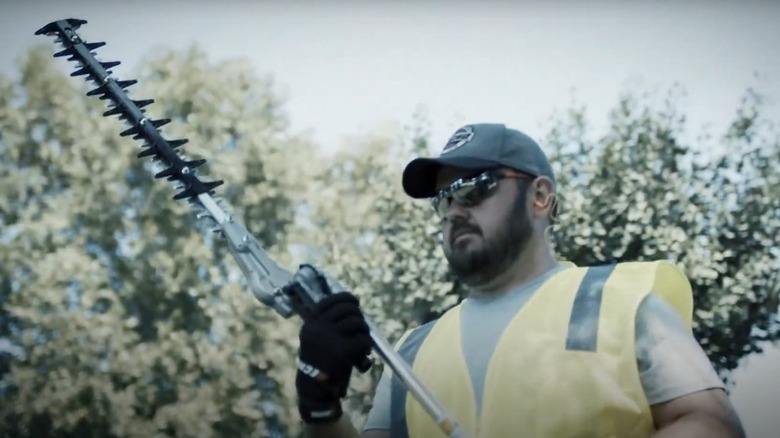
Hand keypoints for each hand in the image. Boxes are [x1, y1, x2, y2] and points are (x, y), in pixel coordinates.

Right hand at [296, 292, 372, 423]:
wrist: (314, 387)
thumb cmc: (319, 361)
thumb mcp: (317, 337)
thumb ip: (329, 323)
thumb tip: (353, 305)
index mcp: (311, 322)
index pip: (330, 300)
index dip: (346, 298)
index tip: (355, 301)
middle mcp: (318, 327)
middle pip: (347, 309)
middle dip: (358, 316)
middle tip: (361, 327)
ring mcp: (329, 337)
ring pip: (358, 322)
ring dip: (364, 331)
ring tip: (363, 343)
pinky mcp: (342, 350)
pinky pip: (363, 339)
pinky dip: (367, 346)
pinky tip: (364, 355)